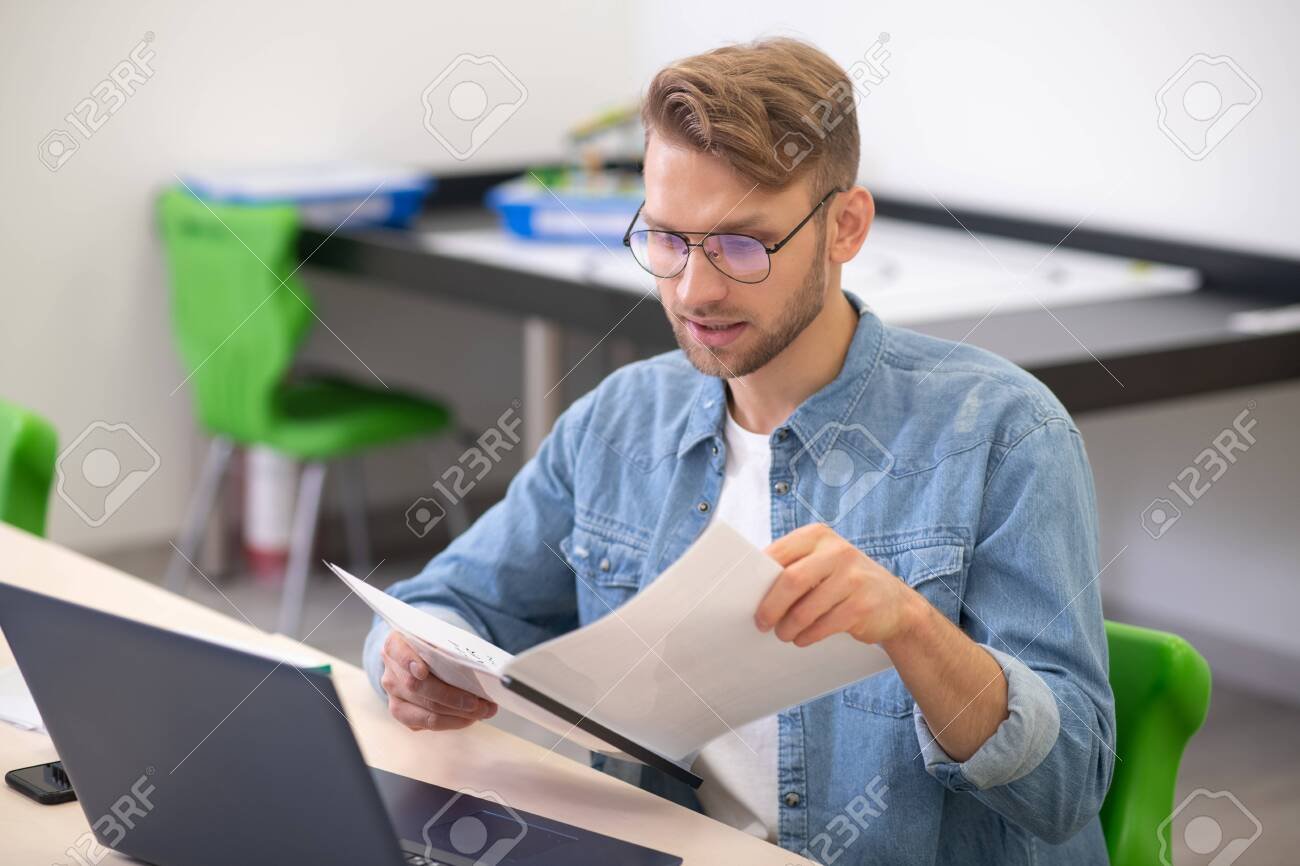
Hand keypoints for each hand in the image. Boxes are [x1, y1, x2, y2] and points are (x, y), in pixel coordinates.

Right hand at [379, 632, 496, 731]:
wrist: (423, 656)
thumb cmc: (436, 645)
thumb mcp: (439, 637)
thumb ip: (448, 647)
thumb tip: (477, 667)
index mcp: (395, 645)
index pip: (397, 651)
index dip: (408, 661)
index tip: (422, 672)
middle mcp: (390, 671)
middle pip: (417, 688)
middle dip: (452, 697)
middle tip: (479, 702)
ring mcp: (393, 695)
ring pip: (425, 711)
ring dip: (458, 714)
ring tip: (483, 711)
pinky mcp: (403, 713)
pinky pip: (428, 723)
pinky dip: (453, 721)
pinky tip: (471, 717)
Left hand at [755, 523, 924, 647]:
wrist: (896, 604)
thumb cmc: (845, 582)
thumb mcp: (823, 563)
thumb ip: (794, 567)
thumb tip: (752, 588)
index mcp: (819, 536)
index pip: (779, 553)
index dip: (758, 577)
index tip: (746, 597)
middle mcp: (838, 551)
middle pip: (790, 580)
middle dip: (771, 606)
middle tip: (762, 623)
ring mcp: (853, 578)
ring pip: (805, 609)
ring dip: (788, 627)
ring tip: (784, 634)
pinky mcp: (862, 605)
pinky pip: (823, 626)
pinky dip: (807, 636)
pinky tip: (803, 638)